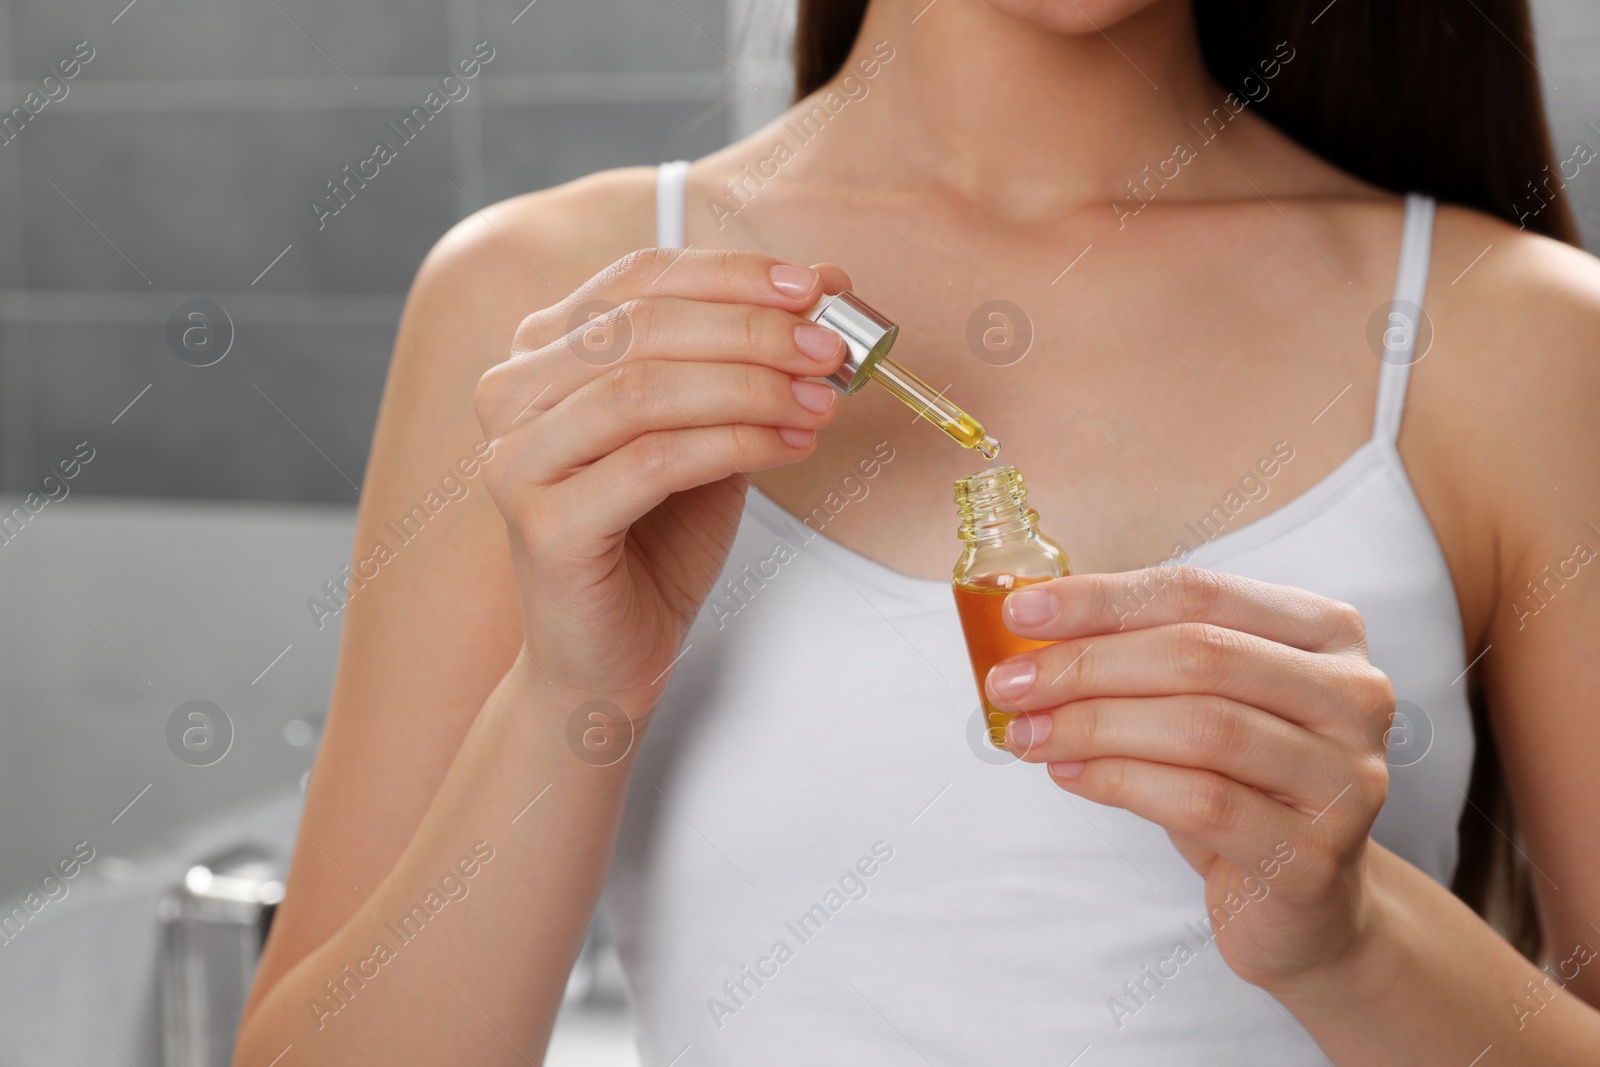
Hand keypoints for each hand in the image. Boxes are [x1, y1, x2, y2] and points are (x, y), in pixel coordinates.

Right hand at [475, 249, 851, 710]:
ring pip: (644, 387)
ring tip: (820, 404)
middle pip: (642, 325)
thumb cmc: (657, 538)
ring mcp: (516, 458)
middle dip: (752, 331)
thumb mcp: (712, 427)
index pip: (638, 277)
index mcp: (543, 350)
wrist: (609, 655)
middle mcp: (511, 392)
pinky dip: (735, 445)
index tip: (815, 286)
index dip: (732, 274)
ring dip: (751, 388)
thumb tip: (829, 284)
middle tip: (831, 349)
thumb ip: (750, 360)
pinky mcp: (542, 523)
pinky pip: (652, 461)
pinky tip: (790, 448)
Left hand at [987, 566, 1393, 990]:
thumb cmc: (1239, 784)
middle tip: (1010, 683)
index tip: (1020, 610)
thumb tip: (1029, 630)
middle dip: (1087, 665)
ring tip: (1028, 735)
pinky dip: (1120, 781)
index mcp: (1325, 632)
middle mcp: (1354, 695)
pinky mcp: (1315, 854)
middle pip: (1200, 655)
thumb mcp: (1198, 702)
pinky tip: (1069, 775)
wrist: (1305, 903)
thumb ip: (1138, 655)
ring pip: (1202, 727)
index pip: (1198, 592)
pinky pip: (1202, 803)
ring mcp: (1346, 777)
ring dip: (1094, 726)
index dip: (1101, 598)